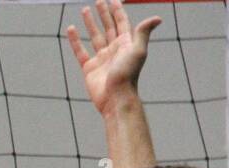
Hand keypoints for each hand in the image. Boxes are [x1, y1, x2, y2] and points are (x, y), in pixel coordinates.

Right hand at [66, 0, 161, 114]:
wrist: (115, 98)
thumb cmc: (128, 75)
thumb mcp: (138, 51)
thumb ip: (143, 33)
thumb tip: (157, 18)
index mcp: (126, 44)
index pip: (122, 23)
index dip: (117, 11)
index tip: (112, 0)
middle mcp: (114, 50)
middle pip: (108, 27)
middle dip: (104, 14)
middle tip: (98, 1)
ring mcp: (101, 59)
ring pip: (95, 36)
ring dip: (90, 23)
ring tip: (85, 10)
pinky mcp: (89, 68)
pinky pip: (80, 51)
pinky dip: (76, 40)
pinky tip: (72, 29)